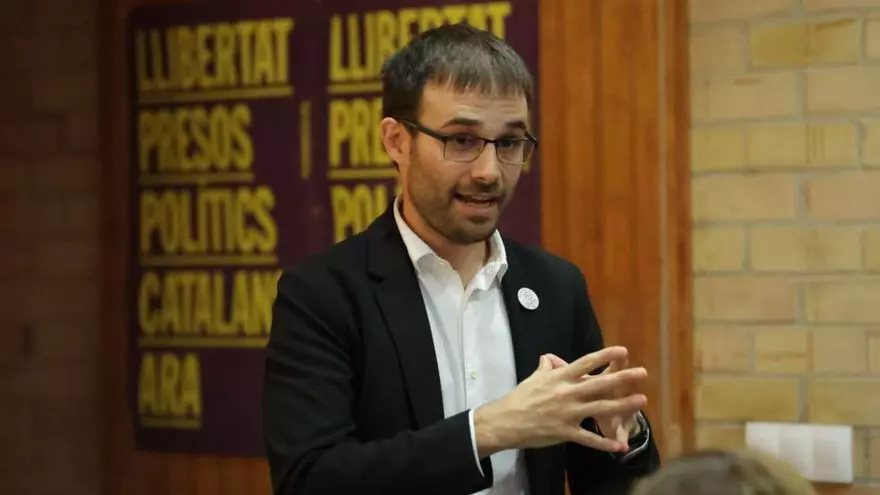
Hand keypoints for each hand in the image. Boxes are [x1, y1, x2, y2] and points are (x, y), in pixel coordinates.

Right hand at [473, 346, 646, 457]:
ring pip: (599, 408)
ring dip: (622, 405)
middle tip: (642, 373)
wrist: (506, 421)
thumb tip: (550, 358)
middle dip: (622, 378)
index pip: (585, 363)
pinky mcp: (565, 432)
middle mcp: (566, 393)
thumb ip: (546, 368)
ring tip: (641, 401)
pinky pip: (588, 438)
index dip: (604, 356)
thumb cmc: (520, 398)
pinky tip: (620, 446)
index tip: (623, 350)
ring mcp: (567, 413)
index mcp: (559, 378)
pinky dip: (604, 443)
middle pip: (598, 383)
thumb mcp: (533, 378)